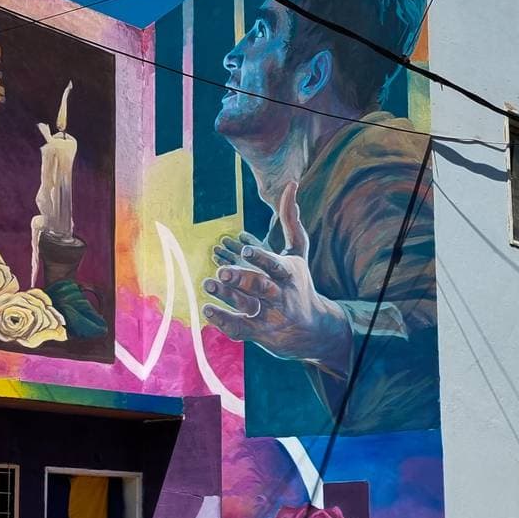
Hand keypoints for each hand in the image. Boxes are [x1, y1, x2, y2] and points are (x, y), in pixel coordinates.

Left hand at [202, 182, 350, 373]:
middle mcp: (279, 296)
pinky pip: (239, 328)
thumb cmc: (300, 284)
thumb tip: (291, 184)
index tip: (245, 249)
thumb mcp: (298, 254)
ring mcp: (269, 316)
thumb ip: (291, 222)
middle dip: (242, 279)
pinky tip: (207, 309)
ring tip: (207, 282)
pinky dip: (224, 320)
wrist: (311, 330)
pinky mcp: (258, 332)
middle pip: (260, 288)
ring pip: (247, 306)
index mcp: (288, 275)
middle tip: (220, 270)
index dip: (261, 258)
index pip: (275, 266)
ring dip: (226, 296)